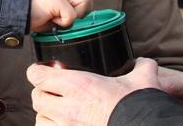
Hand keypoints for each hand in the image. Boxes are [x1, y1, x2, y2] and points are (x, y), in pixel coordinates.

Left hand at [28, 57, 160, 125]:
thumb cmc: (138, 107)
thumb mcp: (142, 81)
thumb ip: (141, 67)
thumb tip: (145, 63)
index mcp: (78, 85)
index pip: (37, 75)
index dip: (38, 71)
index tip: (43, 70)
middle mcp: (68, 107)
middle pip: (37, 97)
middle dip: (43, 93)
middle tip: (54, 92)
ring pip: (40, 119)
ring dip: (47, 114)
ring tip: (59, 112)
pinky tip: (63, 125)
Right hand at [30, 0, 92, 31]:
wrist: (19, 15)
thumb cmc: (38, 17)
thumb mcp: (57, 12)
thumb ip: (70, 10)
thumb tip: (84, 18)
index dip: (85, 5)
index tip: (72, 15)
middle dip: (82, 9)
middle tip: (67, 16)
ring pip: (84, 2)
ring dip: (73, 16)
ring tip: (58, 17)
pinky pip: (71, 15)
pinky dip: (63, 22)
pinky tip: (52, 19)